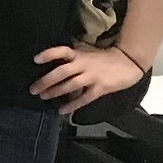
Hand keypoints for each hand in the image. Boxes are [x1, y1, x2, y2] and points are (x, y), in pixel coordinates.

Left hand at [30, 42, 145, 114]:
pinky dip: (72, 105)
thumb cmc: (104, 59)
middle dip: (46, 80)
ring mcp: (92, 76)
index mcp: (79, 55)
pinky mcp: (101, 88)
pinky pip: (84, 98)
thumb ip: (72, 60)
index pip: (61, 51)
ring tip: (44, 97)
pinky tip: (62, 110)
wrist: (129, 62)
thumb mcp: (86, 55)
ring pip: (70, 85)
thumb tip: (53, 68)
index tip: (35, 60)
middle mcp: (83, 65)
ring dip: (55, 92)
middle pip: (62, 71)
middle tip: (33, 89)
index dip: (48, 54)